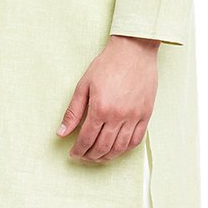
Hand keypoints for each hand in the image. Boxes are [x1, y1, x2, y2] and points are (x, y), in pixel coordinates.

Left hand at [56, 35, 159, 162]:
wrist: (134, 51)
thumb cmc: (107, 65)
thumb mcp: (83, 86)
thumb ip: (73, 112)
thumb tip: (61, 133)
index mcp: (100, 109)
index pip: (87, 139)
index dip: (78, 150)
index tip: (73, 154)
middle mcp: (118, 116)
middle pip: (103, 147)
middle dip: (91, 156)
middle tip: (84, 157)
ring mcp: (134, 116)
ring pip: (120, 148)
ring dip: (108, 156)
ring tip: (98, 156)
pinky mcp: (146, 114)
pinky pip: (136, 140)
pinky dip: (125, 149)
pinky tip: (117, 149)